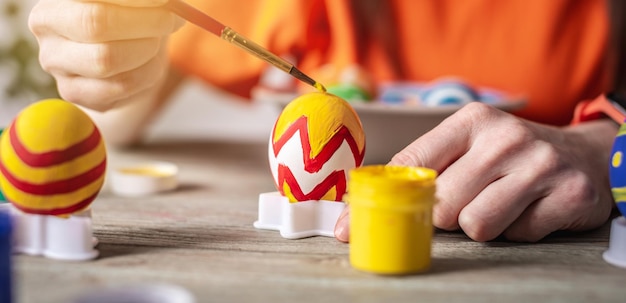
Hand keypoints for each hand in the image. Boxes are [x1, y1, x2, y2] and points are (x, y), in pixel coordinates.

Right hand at [28, 0, 183, 110]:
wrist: (126, 51)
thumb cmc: (130, 15)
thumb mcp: (136, 3)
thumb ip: (146, 2)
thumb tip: (166, 4)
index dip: (136, 1)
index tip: (166, 1)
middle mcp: (47, 28)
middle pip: (97, 24)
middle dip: (145, 22)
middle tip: (170, 20)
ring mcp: (56, 64)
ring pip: (108, 60)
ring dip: (148, 50)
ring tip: (157, 42)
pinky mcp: (75, 92)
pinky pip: (121, 86)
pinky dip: (148, 73)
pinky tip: (150, 62)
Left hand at [335, 102, 616, 241]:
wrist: (585, 155)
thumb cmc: (510, 156)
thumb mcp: (470, 146)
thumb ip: (424, 169)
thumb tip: (357, 210)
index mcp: (471, 121)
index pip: (411, 162)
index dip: (381, 199)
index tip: (351, 226)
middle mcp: (504, 137)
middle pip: (442, 203)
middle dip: (446, 215)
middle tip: (468, 200)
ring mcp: (539, 164)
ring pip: (476, 224)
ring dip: (482, 225)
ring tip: (500, 203)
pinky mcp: (567, 194)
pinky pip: (517, 235)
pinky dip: (518, 231)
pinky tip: (529, 209)